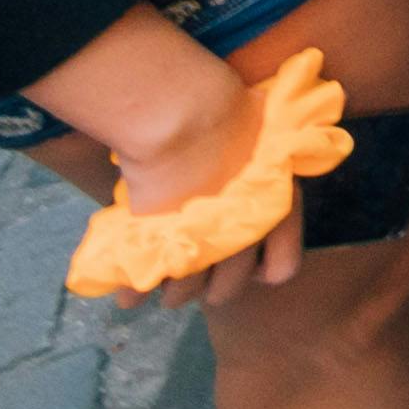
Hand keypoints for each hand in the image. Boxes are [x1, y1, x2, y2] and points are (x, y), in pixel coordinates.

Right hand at [87, 42, 310, 310]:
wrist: (192, 117)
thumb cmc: (226, 113)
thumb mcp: (258, 144)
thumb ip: (254, 174)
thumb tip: (245, 178)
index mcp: (278, 212)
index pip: (281, 270)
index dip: (262, 271)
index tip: (248, 262)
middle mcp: (248, 238)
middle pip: (228, 289)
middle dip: (210, 286)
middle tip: (193, 274)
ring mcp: (206, 249)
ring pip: (187, 293)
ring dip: (172, 291)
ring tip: (160, 280)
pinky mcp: (163, 250)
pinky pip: (146, 286)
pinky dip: (133, 292)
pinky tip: (127, 295)